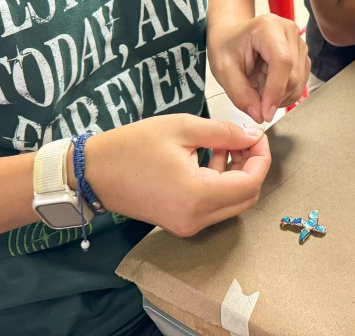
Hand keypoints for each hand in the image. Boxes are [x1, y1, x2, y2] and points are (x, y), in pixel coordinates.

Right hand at [81, 115, 270, 236]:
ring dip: (235, 174)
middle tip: (243, 139)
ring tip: (221, 143)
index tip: (257, 135)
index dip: (261, 158)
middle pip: (246, 198)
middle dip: (252, 167)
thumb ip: (223, 133)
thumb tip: (253, 136)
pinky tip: (208, 157)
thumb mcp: (182, 128)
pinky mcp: (180, 223)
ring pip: (231, 204)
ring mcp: (187, 226)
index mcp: (198, 196)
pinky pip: (213, 207)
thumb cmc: (133, 146)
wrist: (93, 172)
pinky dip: (219, 183)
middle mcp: (196, 219)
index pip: (250, 184)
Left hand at [208, 14, 309, 123]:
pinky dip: (283, 93)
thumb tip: (260, 115)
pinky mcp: (302, 57)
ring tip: (257, 87)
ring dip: (278, 96)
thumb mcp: (223, 70)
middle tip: (252, 99)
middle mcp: (290, 32)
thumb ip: (240, 93)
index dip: (275, 91)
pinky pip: (299, 84)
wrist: (232, 35)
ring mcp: (299, 44)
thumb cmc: (226, 47)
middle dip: (274, 97)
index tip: (265, 114)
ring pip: (298, 84)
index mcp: (269, 27)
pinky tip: (266, 85)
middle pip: (293, 76)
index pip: (282, 62)